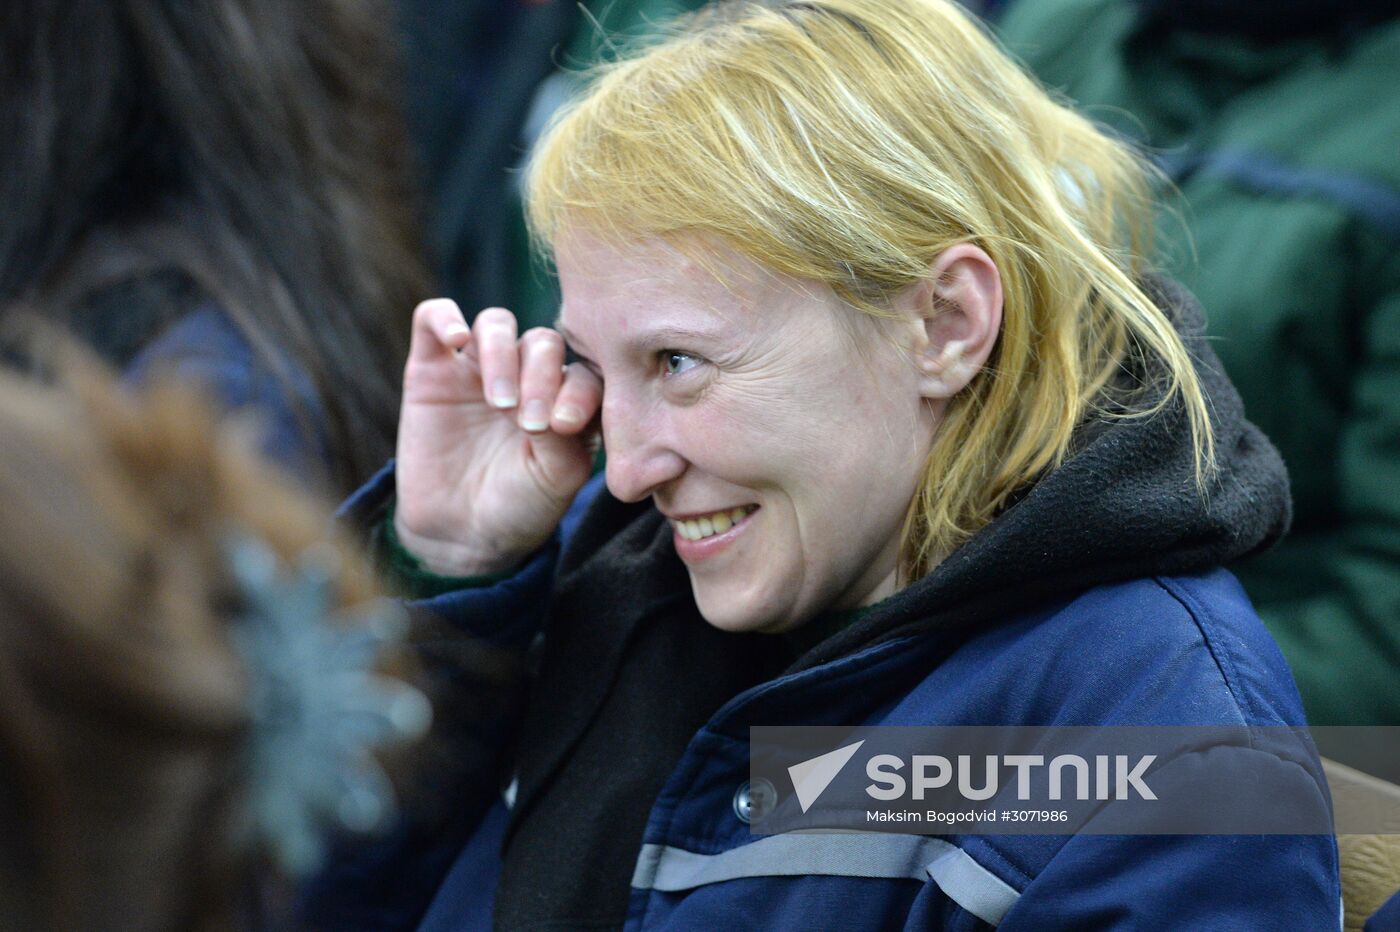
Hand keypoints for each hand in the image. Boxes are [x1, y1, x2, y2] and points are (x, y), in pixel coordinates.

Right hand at [393, 300, 601, 575]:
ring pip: (496, 323)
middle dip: (541, 376)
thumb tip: (551, 407)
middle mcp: (526, 375)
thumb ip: (564, 437)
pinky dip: (445, 318)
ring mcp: (478, 369)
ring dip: (502, 354)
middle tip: (528, 422)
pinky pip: (433, 317)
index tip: (564, 425)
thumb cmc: (520, 505)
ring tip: (498, 402)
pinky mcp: (431, 369)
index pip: (583, 369)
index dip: (578, 390)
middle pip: (542, 341)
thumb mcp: (555, 479)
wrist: (461, 533)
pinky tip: (458, 341)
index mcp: (566, 397)